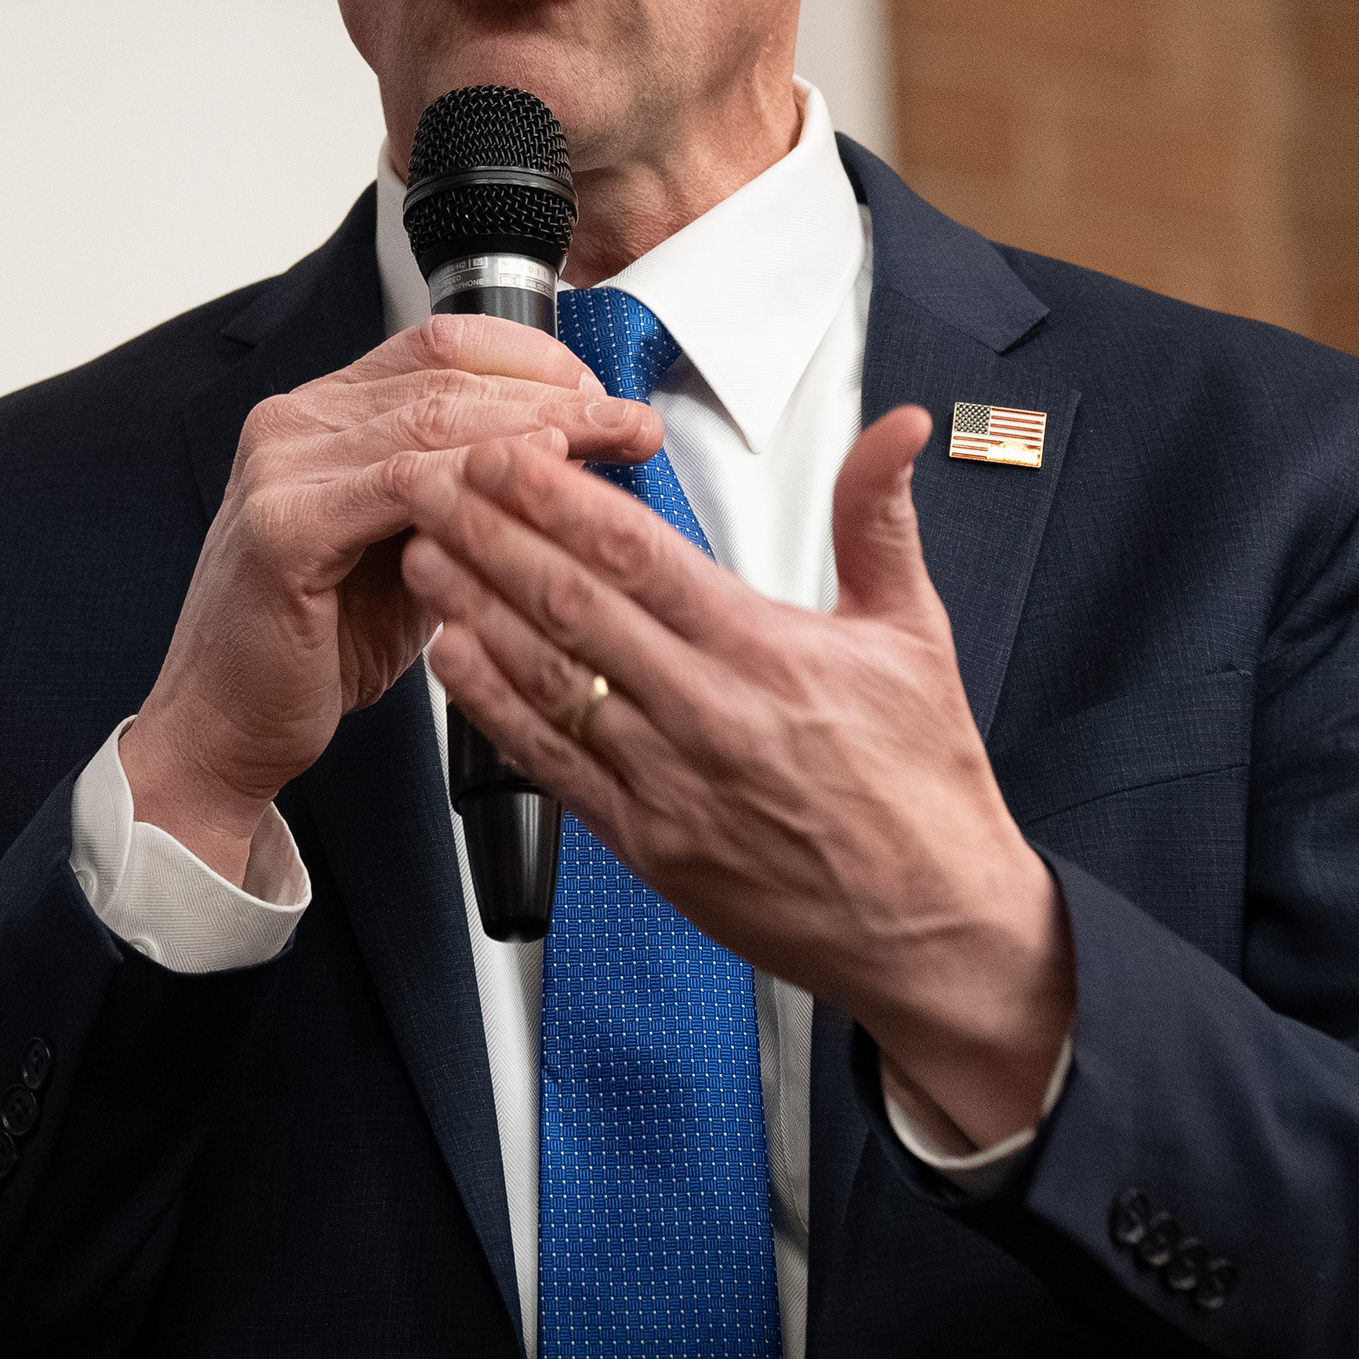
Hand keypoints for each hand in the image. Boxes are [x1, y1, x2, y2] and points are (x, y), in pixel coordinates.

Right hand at [124, 318, 663, 879]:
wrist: (227, 725)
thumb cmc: (320, 644)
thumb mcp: (415, 549)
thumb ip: (469, 494)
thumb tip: (569, 456)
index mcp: (324, 416)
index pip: (439, 344)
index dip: (533, 358)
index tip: (603, 394)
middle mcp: (296, 423)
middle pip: (445, 374)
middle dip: (555, 391)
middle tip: (631, 421)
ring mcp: (282, 468)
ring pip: (430, 418)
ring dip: (534, 426)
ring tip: (607, 443)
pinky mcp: (285, 527)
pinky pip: (399, 484)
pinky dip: (473, 478)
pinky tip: (531, 482)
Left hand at [401, 407, 1071, 1148]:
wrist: (933, 929)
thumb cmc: (922, 790)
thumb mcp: (917, 635)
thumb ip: (879, 519)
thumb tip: (894, 428)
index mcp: (767, 654)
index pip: (638, 555)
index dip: (559, 497)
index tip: (508, 453)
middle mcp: (707, 716)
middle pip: (572, 605)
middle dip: (491, 532)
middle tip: (434, 481)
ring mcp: (668, 785)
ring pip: (547, 679)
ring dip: (475, 608)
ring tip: (425, 552)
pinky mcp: (646, 846)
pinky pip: (551, 765)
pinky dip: (495, 709)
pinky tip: (454, 661)